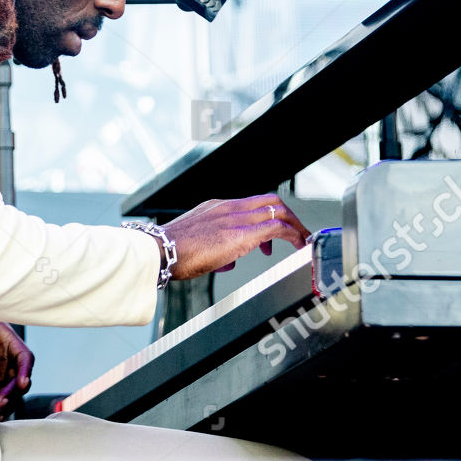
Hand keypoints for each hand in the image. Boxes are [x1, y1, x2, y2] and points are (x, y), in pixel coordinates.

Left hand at [0, 320, 32, 420]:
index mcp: (9, 342)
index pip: (25, 357)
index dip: (26, 371)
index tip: (22, 383)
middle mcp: (9, 360)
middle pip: (19, 380)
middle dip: (12, 393)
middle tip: (1, 402)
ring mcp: (1, 373)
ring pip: (11, 392)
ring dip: (7, 403)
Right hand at [162, 194, 310, 280]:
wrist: (159, 251)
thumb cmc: (172, 251)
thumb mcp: (197, 241)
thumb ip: (217, 247)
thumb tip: (229, 260)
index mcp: (217, 207)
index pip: (252, 203)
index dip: (269, 215)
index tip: (277, 232)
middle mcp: (228, 207)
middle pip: (269, 200)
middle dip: (289, 216)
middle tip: (297, 233)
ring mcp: (234, 217)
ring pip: (276, 209)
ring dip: (294, 225)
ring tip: (300, 241)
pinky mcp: (240, 234)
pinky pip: (276, 227)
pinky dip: (293, 235)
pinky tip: (298, 246)